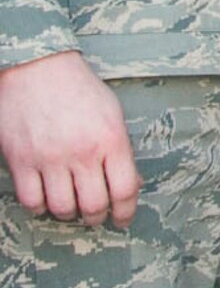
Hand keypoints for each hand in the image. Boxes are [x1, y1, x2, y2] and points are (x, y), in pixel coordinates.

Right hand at [0, 50, 139, 227]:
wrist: (39, 69)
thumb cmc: (80, 90)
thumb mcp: (113, 113)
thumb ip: (120, 149)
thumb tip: (130, 185)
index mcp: (111, 139)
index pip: (124, 190)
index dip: (126, 211)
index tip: (123, 219)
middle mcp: (81, 152)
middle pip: (94, 205)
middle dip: (98, 217)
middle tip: (96, 215)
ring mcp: (49, 158)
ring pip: (62, 208)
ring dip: (69, 214)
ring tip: (72, 207)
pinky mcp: (20, 161)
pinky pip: (31, 201)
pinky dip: (39, 207)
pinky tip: (46, 200)